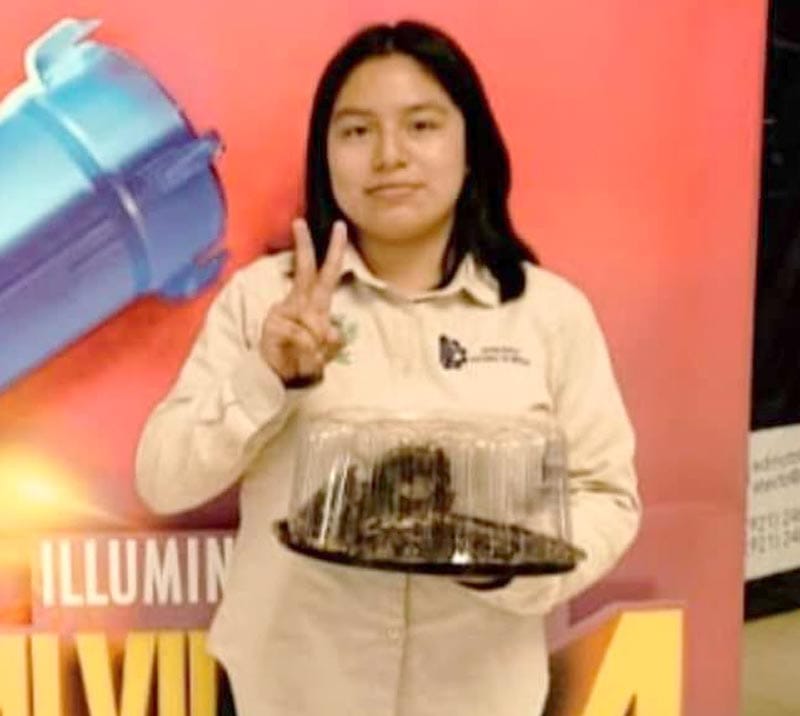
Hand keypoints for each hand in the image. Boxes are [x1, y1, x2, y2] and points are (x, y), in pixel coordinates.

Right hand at [260, 219, 347, 385]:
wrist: (280, 377)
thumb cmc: (304, 358)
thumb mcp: (325, 350)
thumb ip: (331, 340)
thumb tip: (331, 332)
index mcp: (314, 303)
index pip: (326, 274)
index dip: (334, 251)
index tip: (340, 227)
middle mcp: (298, 302)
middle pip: (306, 272)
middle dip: (305, 247)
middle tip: (301, 222)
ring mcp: (282, 312)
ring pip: (310, 319)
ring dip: (317, 344)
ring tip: (310, 357)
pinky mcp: (272, 325)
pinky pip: (300, 336)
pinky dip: (306, 350)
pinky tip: (299, 357)